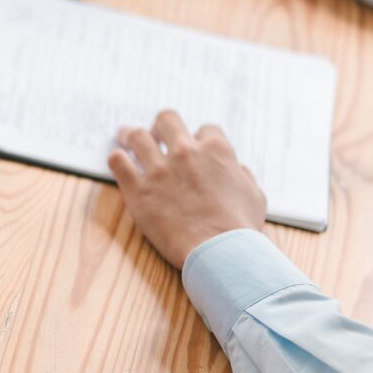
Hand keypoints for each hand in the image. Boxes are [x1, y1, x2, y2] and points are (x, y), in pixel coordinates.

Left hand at [107, 110, 266, 269]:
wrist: (220, 252)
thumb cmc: (240, 229)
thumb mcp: (254, 195)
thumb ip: (242, 176)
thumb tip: (236, 169)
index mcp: (216, 151)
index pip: (205, 130)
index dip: (199, 138)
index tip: (193, 146)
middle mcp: (185, 153)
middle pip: (167, 120)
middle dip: (160, 125)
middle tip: (154, 133)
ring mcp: (159, 170)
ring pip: (137, 136)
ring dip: (130, 134)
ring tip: (125, 136)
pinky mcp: (138, 190)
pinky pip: (118, 162)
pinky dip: (117, 158)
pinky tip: (119, 160)